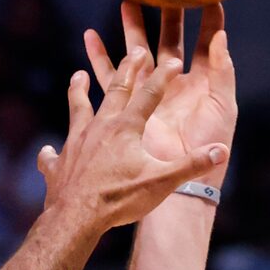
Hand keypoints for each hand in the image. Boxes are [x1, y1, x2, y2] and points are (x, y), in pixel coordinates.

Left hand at [38, 12, 229, 236]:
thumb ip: (191, 165)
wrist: (76, 218)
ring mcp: (75, 143)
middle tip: (135, 51)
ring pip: (78, 109)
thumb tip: (221, 151)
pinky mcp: (58, 164)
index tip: (174, 61)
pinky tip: (48, 151)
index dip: (163, 77)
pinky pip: (53, 155)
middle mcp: (100, 127)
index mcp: (126, 128)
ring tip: (79, 75)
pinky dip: (51, 153)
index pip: (149, 95)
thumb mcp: (161, 182)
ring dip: (79, 91)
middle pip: (115, 91)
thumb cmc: (120, 199)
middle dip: (127, 70)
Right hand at [83, 2, 236, 182]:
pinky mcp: (129, 106)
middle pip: (170, 40)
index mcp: (202, 83)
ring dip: (132, 28)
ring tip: (126, 0)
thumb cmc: (208, 148)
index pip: (206, 43)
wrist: (181, 182)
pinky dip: (99, 57)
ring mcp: (152, 94)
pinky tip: (90, 36)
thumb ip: (223, 70)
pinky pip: (110, 77)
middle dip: (166, 14)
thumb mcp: (223, 106)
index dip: (208, 19)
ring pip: (139, 53)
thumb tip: (220, 36)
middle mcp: (176, 85)